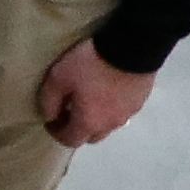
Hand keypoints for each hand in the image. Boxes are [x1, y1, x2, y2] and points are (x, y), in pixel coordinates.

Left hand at [38, 38, 155, 145]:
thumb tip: (49, 116)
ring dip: (94, 119)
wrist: (131, 49)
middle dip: (76, 128)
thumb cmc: (90, 65)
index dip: (56, 133)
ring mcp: (128, 114)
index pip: (70, 140)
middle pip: (91, 136)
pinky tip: (104, 91)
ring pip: (107, 125)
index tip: (50, 121)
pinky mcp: (139, 101)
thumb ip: (49, 101)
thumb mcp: (58, 78)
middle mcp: (110, 124)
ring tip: (85, 100)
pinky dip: (109, 108)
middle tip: (67, 111)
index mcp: (89, 122)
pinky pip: (120, 112)